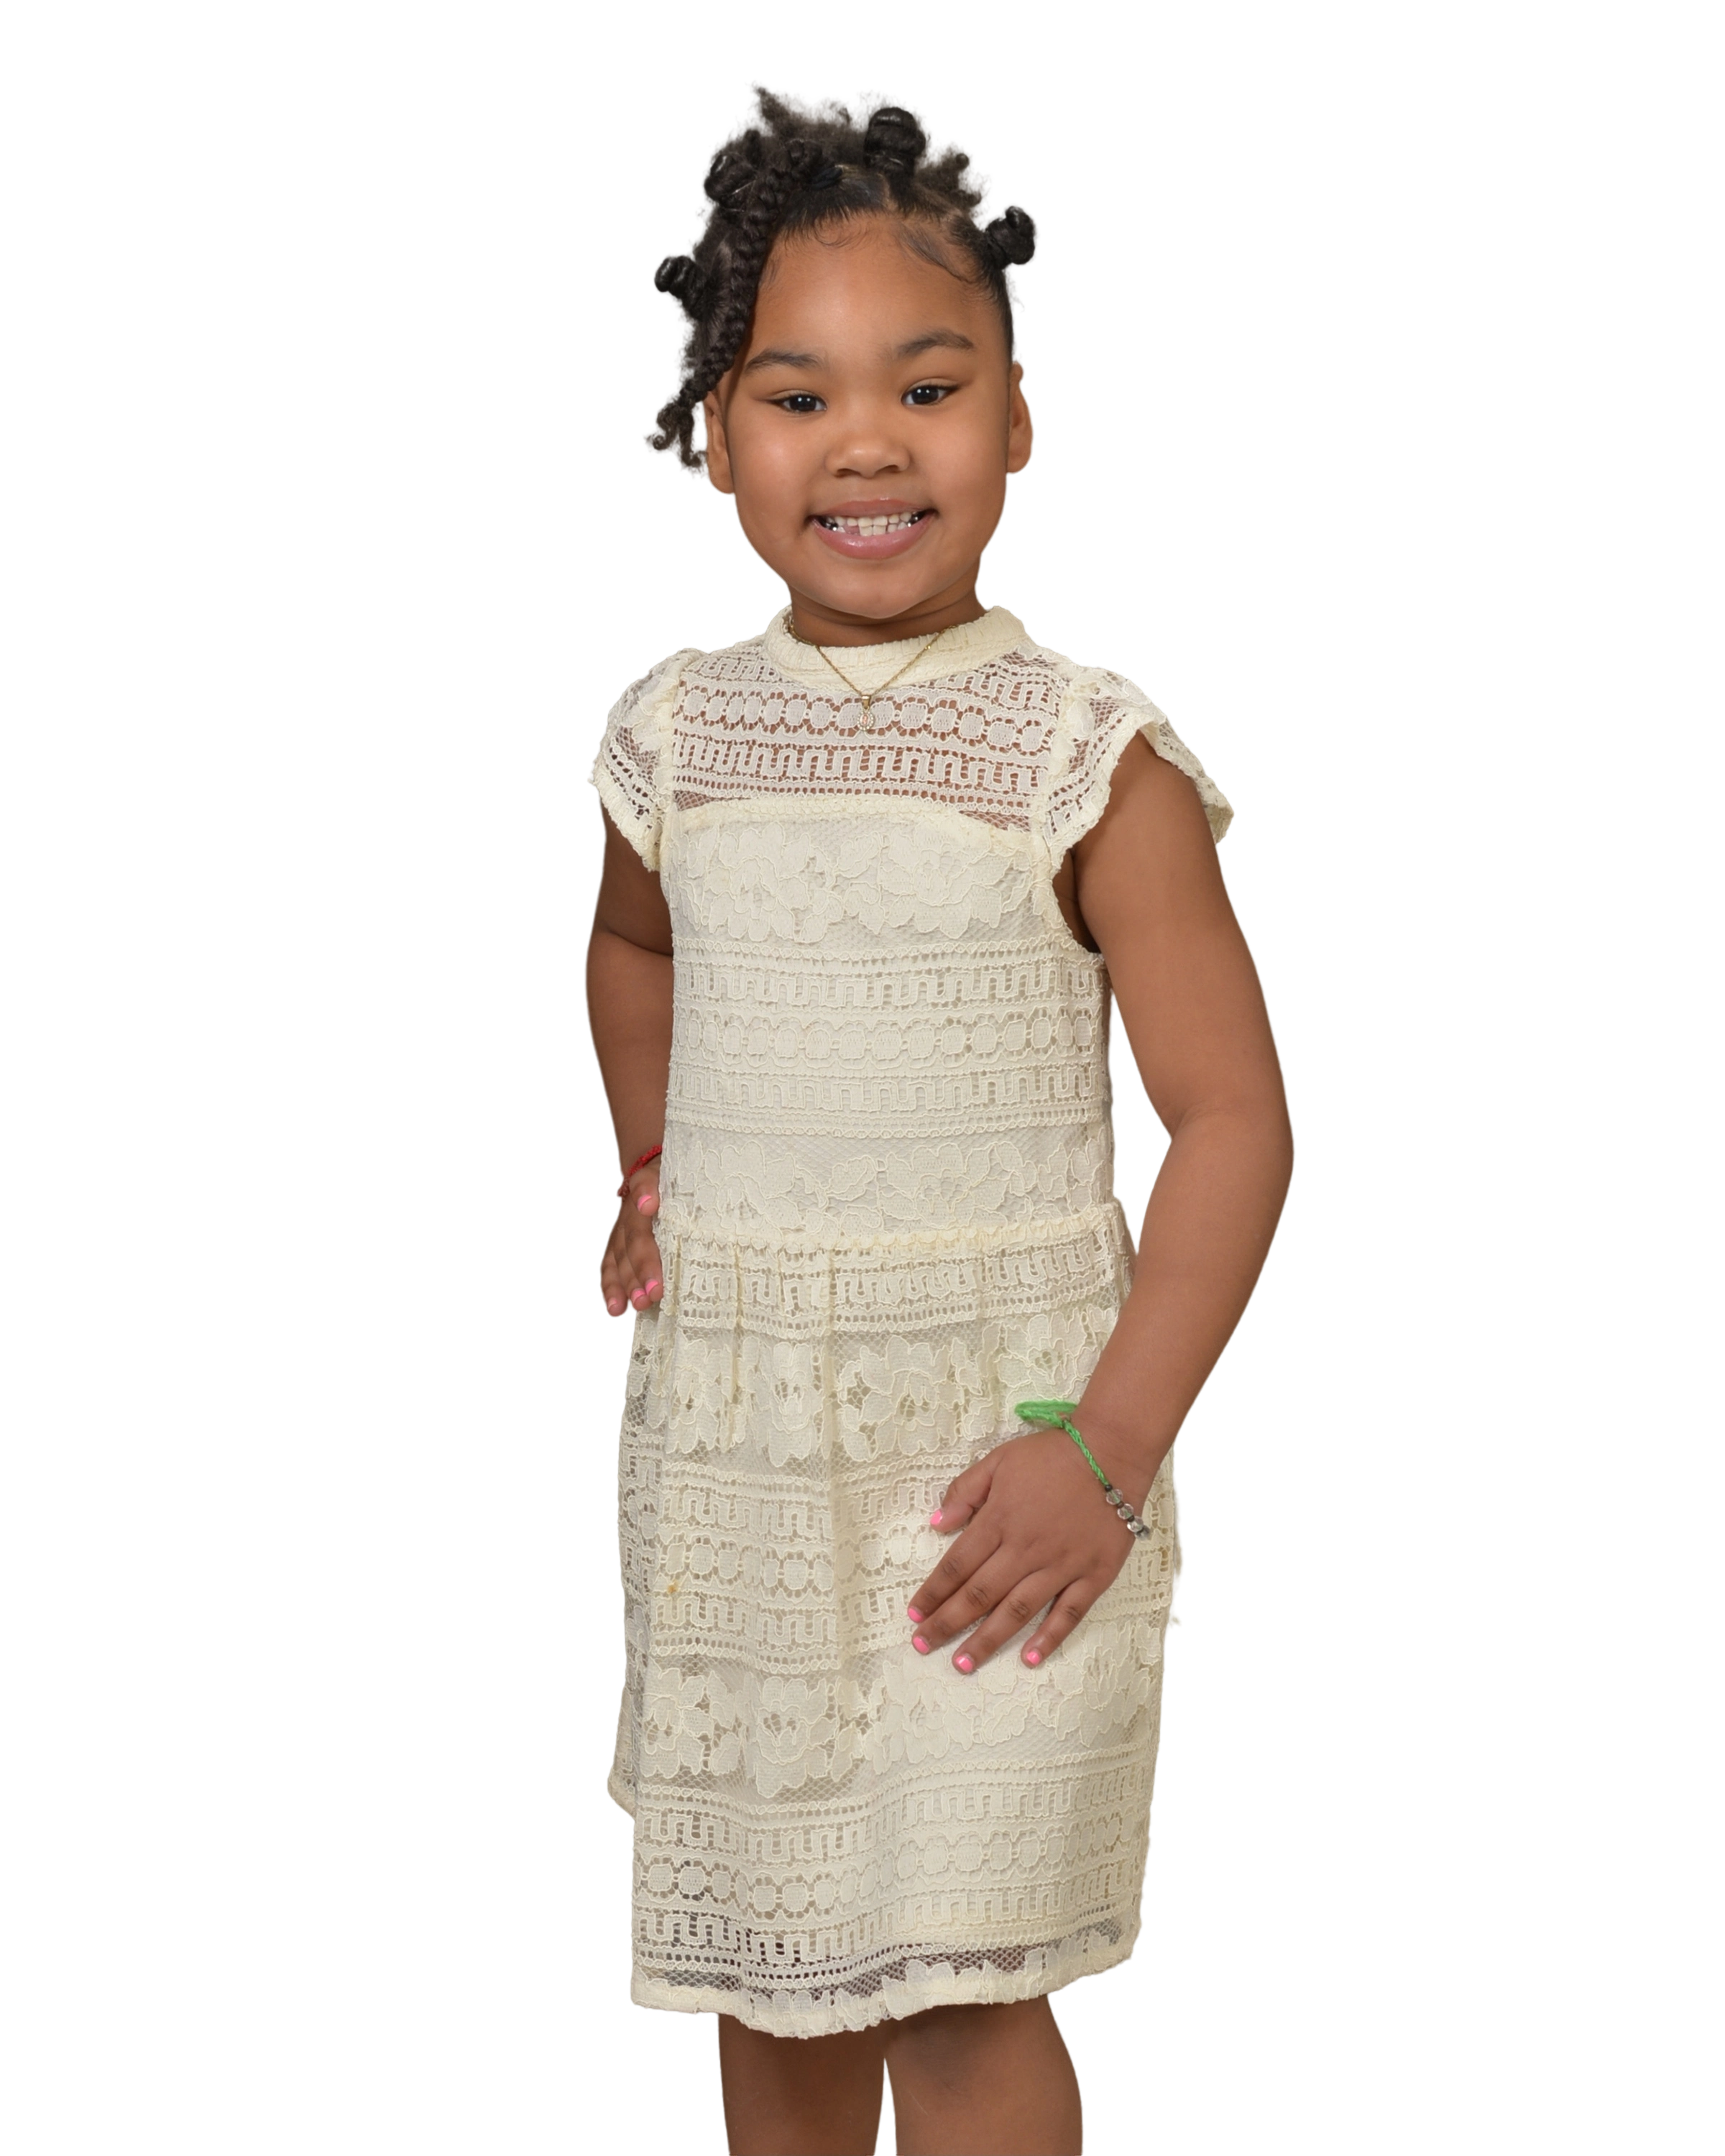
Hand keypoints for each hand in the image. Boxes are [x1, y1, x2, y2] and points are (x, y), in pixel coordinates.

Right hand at [599, 1161, 662, 1319]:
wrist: (660, 1174)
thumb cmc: (677, 1179)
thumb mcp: (677, 1175)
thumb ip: (658, 1185)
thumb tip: (647, 1203)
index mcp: (648, 1191)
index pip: (645, 1204)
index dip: (647, 1210)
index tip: (648, 1216)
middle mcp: (630, 1212)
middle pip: (634, 1241)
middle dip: (642, 1270)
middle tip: (654, 1293)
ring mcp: (623, 1230)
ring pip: (620, 1259)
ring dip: (627, 1284)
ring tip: (638, 1305)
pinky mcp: (619, 1246)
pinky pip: (611, 1268)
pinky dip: (613, 1289)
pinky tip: (617, 1309)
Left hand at [905, 1419, 1154, 1673]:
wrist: (1113, 1451)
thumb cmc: (1053, 1455)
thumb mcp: (999, 1459)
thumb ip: (965, 1491)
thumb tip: (936, 1524)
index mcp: (999, 1519)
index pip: (956, 1565)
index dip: (932, 1592)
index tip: (914, 1614)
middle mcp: (1025, 1548)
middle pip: (979, 1594)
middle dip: (947, 1623)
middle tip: (924, 1646)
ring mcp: (1061, 1565)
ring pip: (1017, 1611)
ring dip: (987, 1640)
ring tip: (963, 1665)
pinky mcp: (1093, 1575)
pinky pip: (1068, 1613)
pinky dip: (1049, 1638)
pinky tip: (1029, 1658)